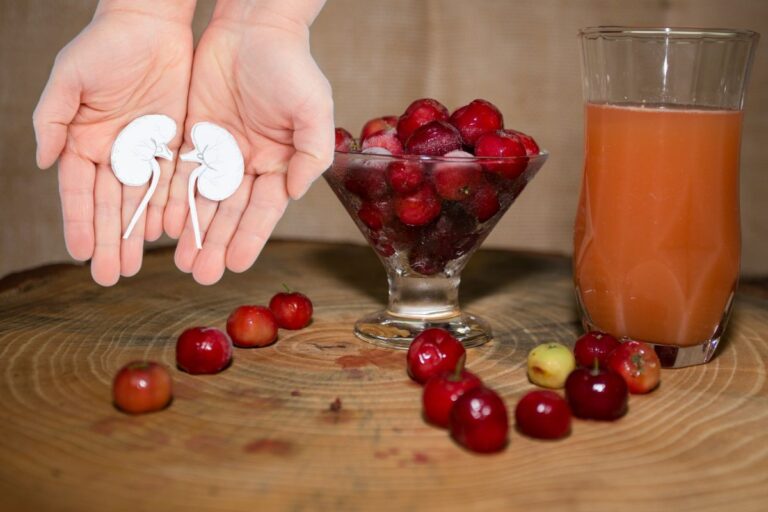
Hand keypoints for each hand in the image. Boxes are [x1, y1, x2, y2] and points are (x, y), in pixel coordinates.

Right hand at [32, 1, 194, 285]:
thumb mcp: (71, 77)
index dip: (79, 222)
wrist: (152, 24)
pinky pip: (174, 183)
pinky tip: (168, 234)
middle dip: (108, 240)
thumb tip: (44, 161)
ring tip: (136, 266)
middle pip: (111, 205)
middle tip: (109, 277)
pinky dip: (170, 208)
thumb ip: (54, 118)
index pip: (80, 191)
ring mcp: (146, 151)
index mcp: (83, 140)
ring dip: (138, 234)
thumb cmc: (104, 45)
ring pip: (142, 201)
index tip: (80, 253)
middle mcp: (114, 153)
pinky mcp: (177, 144)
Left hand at [164, 5, 333, 284]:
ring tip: (182, 262)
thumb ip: (310, 152)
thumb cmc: (291, 65)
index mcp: (280, 163)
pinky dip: (173, 198)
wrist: (253, 26)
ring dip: (193, 231)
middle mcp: (249, 164)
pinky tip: (164, 223)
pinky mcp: (194, 135)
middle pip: (230, 212)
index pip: (263, 210)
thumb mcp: (313, 108)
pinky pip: (180, 172)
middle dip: (216, 244)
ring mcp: (220, 151)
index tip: (237, 266)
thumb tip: (294, 192)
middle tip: (201, 275)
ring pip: (203, 199)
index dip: (250, 238)